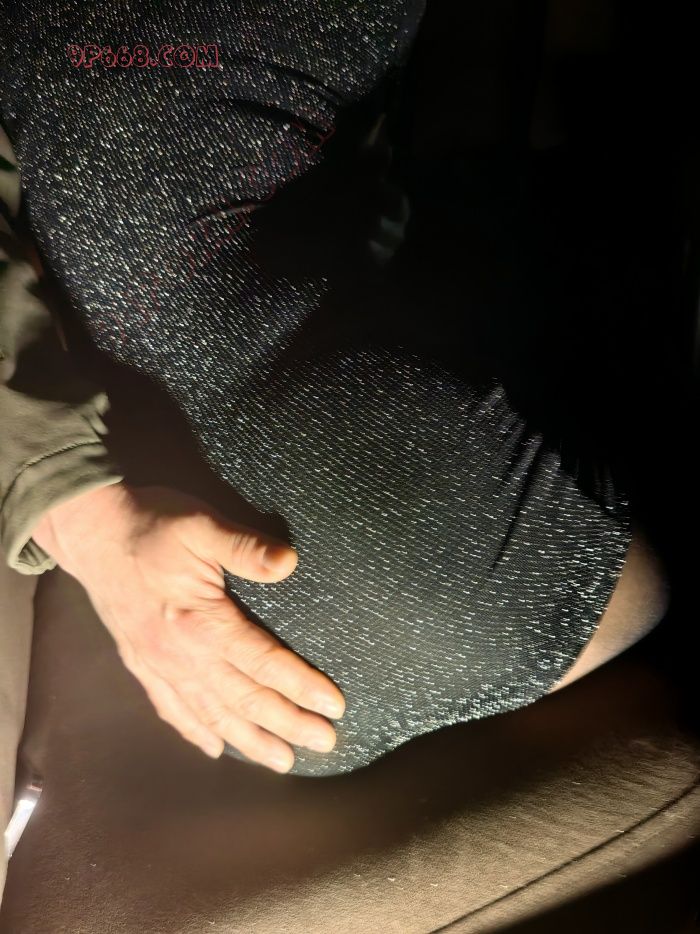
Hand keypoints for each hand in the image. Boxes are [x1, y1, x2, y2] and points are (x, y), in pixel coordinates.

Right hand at [32, 482, 344, 771]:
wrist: (90, 531)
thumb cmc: (151, 524)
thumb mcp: (201, 524)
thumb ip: (245, 547)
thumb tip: (289, 563)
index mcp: (200, 622)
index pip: (262, 663)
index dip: (301, 686)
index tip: (333, 707)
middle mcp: (179, 655)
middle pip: (243, 699)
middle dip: (287, 724)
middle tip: (325, 744)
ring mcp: (157, 664)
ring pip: (210, 714)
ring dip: (250, 740)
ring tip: (282, 761)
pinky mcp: (140, 664)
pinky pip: (171, 708)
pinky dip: (195, 732)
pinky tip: (215, 748)